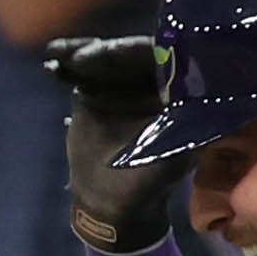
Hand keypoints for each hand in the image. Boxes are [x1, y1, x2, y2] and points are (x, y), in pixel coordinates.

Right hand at [45, 30, 180, 254]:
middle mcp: (146, 78)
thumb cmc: (152, 181)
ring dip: (77, 55)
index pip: (153, 58)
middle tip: (80, 59)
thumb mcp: (176, 154)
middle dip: (100, 53)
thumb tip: (205, 103)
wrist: (115, 202)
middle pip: (123, 55)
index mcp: (172, 87)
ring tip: (58, 55)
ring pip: (98, 61)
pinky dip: (64, 69)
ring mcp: (118, 83)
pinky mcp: (93, 92)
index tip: (112, 55)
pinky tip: (51, 68)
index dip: (131, 54)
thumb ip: (188, 128)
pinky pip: (79, 75)